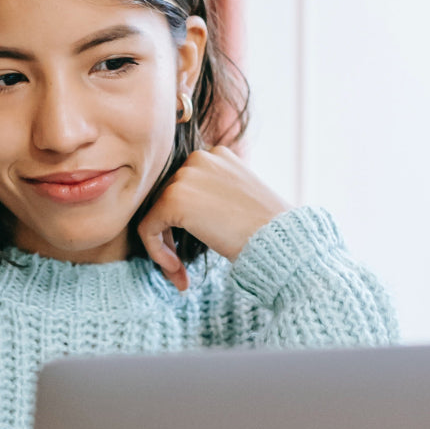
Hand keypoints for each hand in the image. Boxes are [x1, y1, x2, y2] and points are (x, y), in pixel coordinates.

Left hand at [136, 145, 290, 290]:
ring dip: (165, 248)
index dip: (183, 221)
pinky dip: (157, 253)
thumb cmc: (266, 229)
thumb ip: (212, 195)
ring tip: (181, 274)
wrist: (281, 240)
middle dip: (172, 235)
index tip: (192, 248)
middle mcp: (198, 157)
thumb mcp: (239, 199)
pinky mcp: (173, 198)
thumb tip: (185, 213)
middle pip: (166, 199)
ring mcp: (185, 176)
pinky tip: (177, 270)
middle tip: (181, 268)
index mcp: (216, 154)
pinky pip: (148, 229)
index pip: (183, 186)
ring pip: (155, 214)